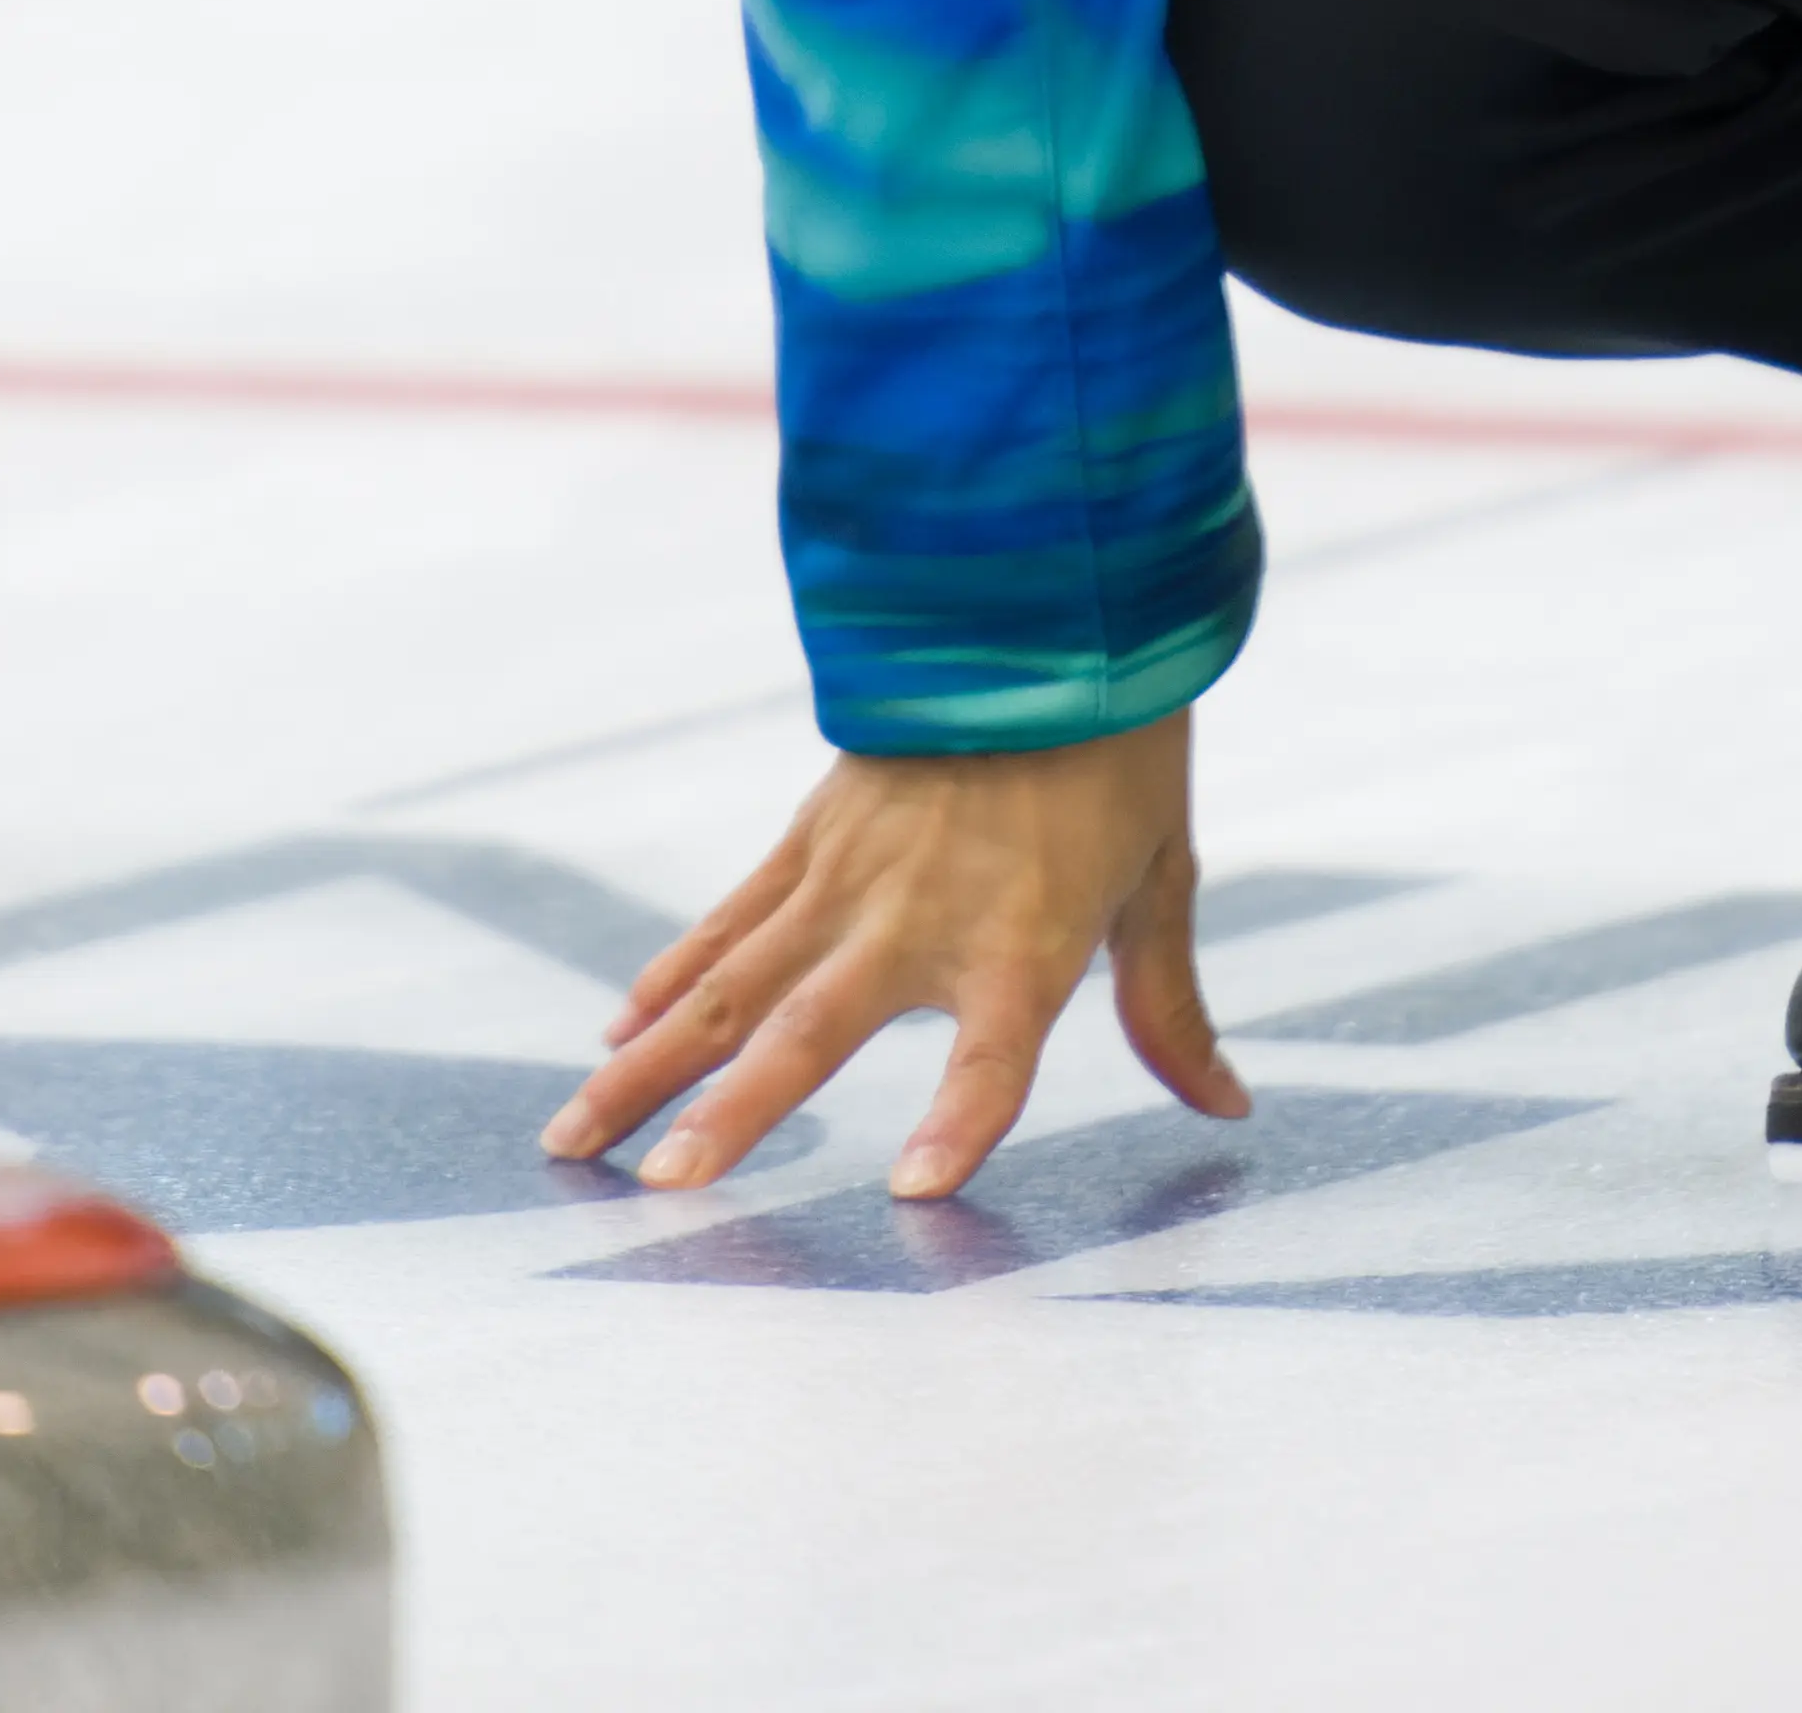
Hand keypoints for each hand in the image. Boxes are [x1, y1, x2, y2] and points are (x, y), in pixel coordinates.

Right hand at [543, 722, 1243, 1202]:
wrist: (1046, 610)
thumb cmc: (1116, 756)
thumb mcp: (1160, 881)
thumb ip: (1169, 1009)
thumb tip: (1225, 1109)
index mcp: (1023, 943)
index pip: (993, 1059)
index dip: (958, 1122)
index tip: (913, 1191)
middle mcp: (918, 918)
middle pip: (812, 1031)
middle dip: (733, 1113)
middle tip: (664, 1189)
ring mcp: (848, 876)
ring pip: (730, 985)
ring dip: (650, 1061)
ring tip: (576, 1134)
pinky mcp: (811, 838)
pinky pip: (727, 923)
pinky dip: (668, 978)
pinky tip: (616, 1030)